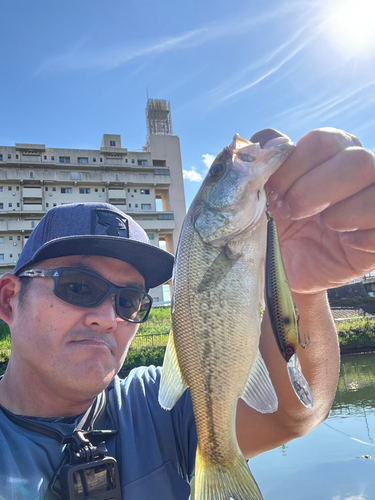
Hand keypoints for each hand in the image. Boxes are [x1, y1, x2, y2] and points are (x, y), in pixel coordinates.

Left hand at [263, 128, 374, 294]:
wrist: (285, 270)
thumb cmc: (274, 227)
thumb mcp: (259, 197)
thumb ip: (262, 164)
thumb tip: (269, 139)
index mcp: (331, 153)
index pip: (322, 141)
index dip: (293, 165)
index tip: (273, 191)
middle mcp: (360, 170)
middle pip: (357, 160)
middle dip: (313, 191)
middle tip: (291, 212)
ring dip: (342, 213)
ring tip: (324, 226)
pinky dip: (363, 237)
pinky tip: (344, 243)